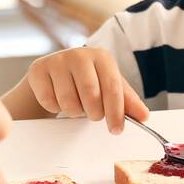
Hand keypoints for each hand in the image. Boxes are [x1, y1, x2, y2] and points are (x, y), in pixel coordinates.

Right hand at [22, 46, 148, 132]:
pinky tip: (58, 98)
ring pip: (68, 101)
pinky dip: (56, 108)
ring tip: (76, 104)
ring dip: (74, 112)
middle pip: (90, 95)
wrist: (54, 72)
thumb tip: (145, 116)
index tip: (116, 130)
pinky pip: (49, 101)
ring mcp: (57, 60)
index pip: (112, 87)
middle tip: (92, 114)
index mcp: (102, 57)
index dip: (116, 112)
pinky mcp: (38, 69)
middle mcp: (79, 54)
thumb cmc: (88, 80)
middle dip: (93, 112)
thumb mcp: (109, 87)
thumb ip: (127, 102)